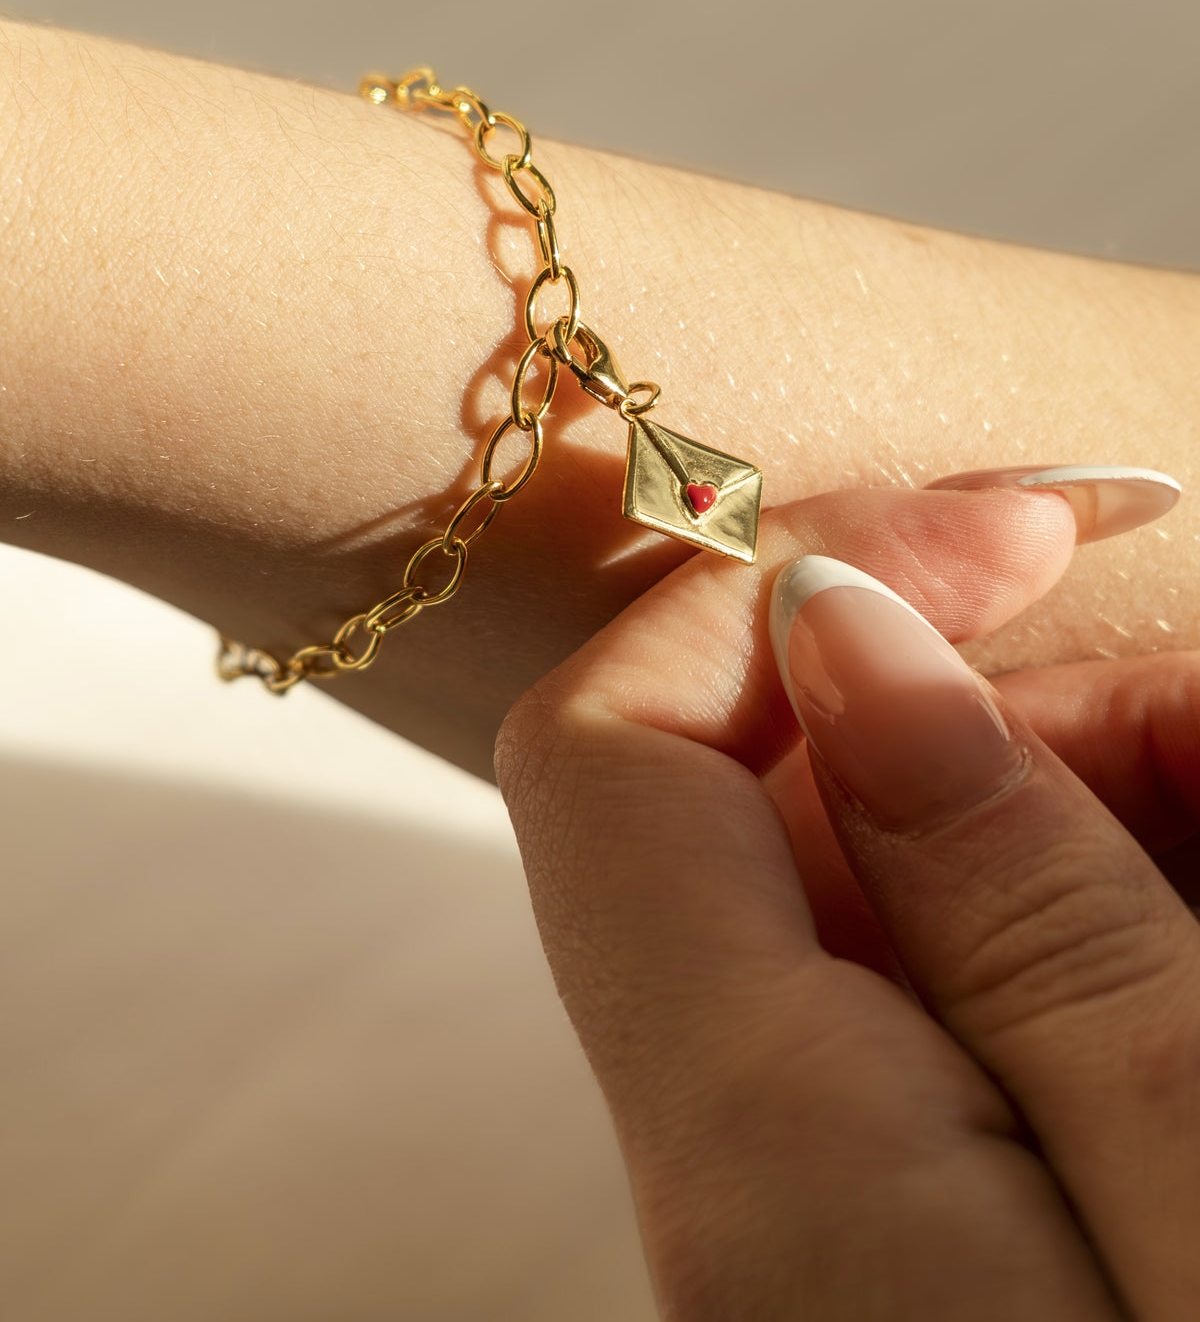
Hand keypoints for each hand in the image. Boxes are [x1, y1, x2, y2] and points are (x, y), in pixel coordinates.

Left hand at [496, 470, 1199, 1319]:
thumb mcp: (1198, 1147)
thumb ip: (1019, 900)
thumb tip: (839, 634)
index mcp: (765, 1154)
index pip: (609, 757)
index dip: (778, 584)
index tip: (995, 532)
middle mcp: (730, 1180)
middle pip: (772, 815)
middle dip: (1000, 715)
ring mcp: (800, 1211)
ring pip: (876, 895)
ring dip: (1065, 814)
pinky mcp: (883, 1235)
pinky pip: (939, 1004)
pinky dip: (1072, 930)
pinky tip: (1191, 928)